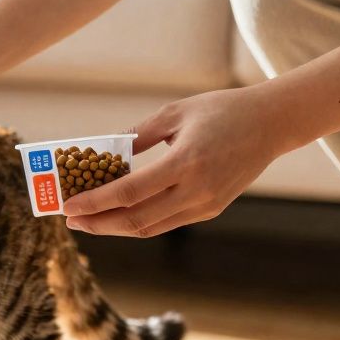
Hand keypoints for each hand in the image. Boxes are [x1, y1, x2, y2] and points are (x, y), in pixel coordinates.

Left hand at [62, 87, 285, 236]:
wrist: (272, 123)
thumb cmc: (220, 111)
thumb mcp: (173, 114)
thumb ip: (136, 136)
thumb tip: (101, 153)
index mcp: (185, 163)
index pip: (128, 193)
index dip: (94, 202)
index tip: (68, 206)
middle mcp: (196, 191)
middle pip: (135, 220)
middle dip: (98, 223)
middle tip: (70, 220)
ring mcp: (205, 204)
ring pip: (150, 228)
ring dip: (115, 228)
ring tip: (88, 221)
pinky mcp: (211, 209)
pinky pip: (166, 223)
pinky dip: (138, 222)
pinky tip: (117, 216)